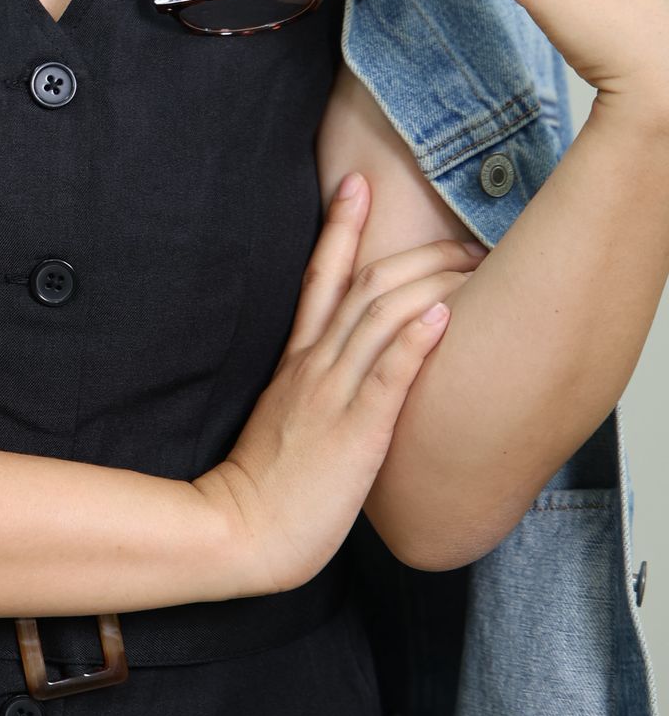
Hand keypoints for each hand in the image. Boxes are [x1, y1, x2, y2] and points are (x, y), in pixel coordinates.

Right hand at [195, 172, 485, 596]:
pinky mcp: (354, 434)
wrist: (240, 531)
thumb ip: (314, 396)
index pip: (319, 278)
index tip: (357, 184)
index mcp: (297, 364)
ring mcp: (333, 397)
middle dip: (414, 252)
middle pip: (363, 286)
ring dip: (430, 284)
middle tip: (461, 234)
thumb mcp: (288, 424)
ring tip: (474, 266)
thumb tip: (351, 386)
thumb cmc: (267, 489)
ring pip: (381, 319)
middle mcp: (314, 368)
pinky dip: (415, 342)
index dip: (339, 228)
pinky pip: (387, 378)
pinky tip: (444, 317)